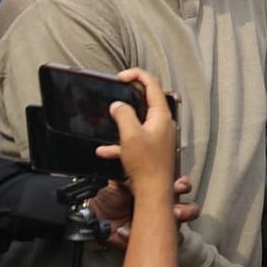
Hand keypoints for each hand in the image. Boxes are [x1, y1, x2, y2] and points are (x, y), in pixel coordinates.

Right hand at [93, 68, 194, 245]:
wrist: (154, 192)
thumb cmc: (146, 163)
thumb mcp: (130, 134)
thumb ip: (124, 115)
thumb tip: (118, 105)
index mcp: (161, 115)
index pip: (153, 84)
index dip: (137, 75)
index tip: (121, 77)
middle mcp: (163, 123)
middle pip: (148, 100)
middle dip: (130, 94)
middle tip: (116, 91)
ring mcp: (158, 136)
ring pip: (138, 121)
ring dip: (122, 120)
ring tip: (108, 118)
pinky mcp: (152, 149)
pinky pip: (134, 140)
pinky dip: (120, 143)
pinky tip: (104, 151)